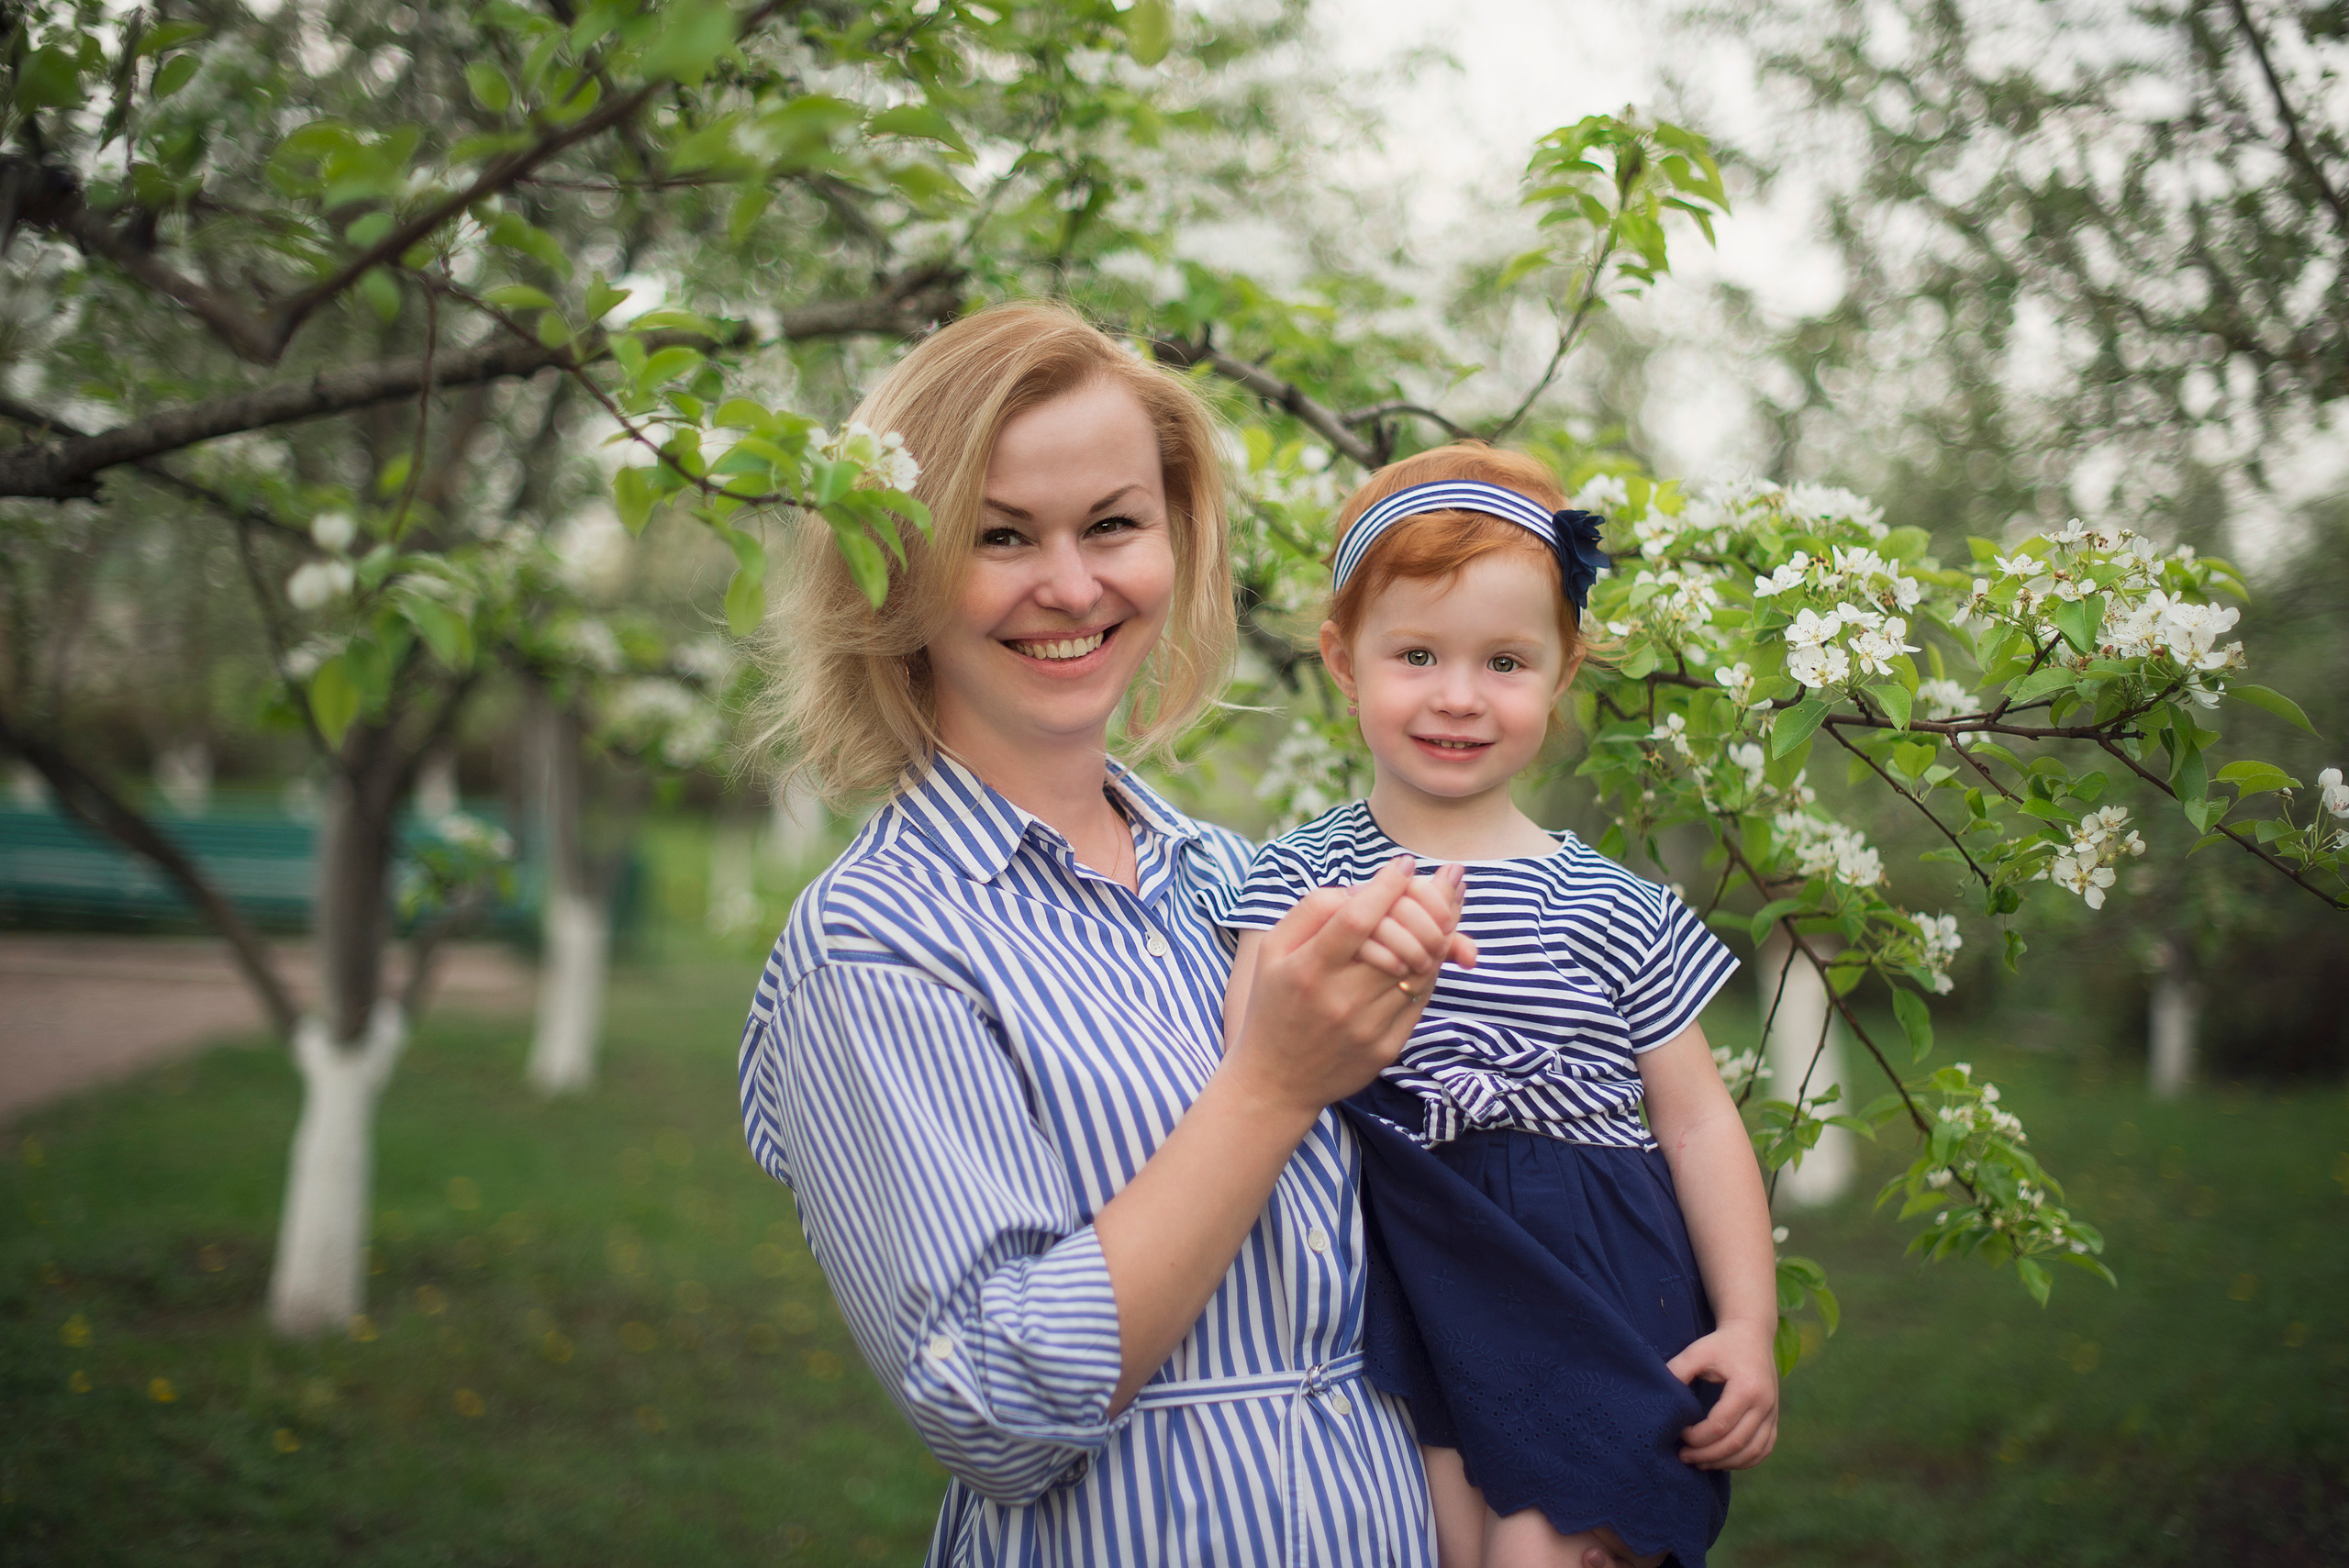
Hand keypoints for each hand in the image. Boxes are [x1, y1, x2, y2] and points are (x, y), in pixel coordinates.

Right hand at [1224, 855, 1459, 1115]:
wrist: (1276, 1081)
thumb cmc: (1274, 1004)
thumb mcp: (1272, 952)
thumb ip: (1310, 912)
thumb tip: (1361, 887)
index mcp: (1307, 969)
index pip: (1357, 918)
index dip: (1387, 886)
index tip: (1403, 865)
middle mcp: (1339, 999)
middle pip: (1401, 940)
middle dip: (1426, 905)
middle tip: (1436, 885)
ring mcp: (1367, 1026)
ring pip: (1421, 968)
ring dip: (1438, 933)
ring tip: (1441, 911)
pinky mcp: (1387, 1046)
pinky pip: (1422, 997)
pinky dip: (1432, 967)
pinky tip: (1428, 949)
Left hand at [1667, 1317, 1778, 1468]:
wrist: (1752, 1334)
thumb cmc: (1721, 1343)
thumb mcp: (1697, 1352)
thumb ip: (1677, 1371)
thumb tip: (1659, 1400)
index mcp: (1747, 1388)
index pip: (1720, 1425)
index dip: (1697, 1436)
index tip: (1679, 1433)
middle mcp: (1765, 1404)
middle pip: (1736, 1443)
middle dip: (1707, 1455)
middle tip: (1683, 1457)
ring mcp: (1773, 1413)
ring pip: (1752, 1452)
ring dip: (1725, 1463)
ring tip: (1700, 1462)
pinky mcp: (1774, 1418)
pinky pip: (1763, 1449)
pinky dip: (1744, 1461)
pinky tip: (1723, 1461)